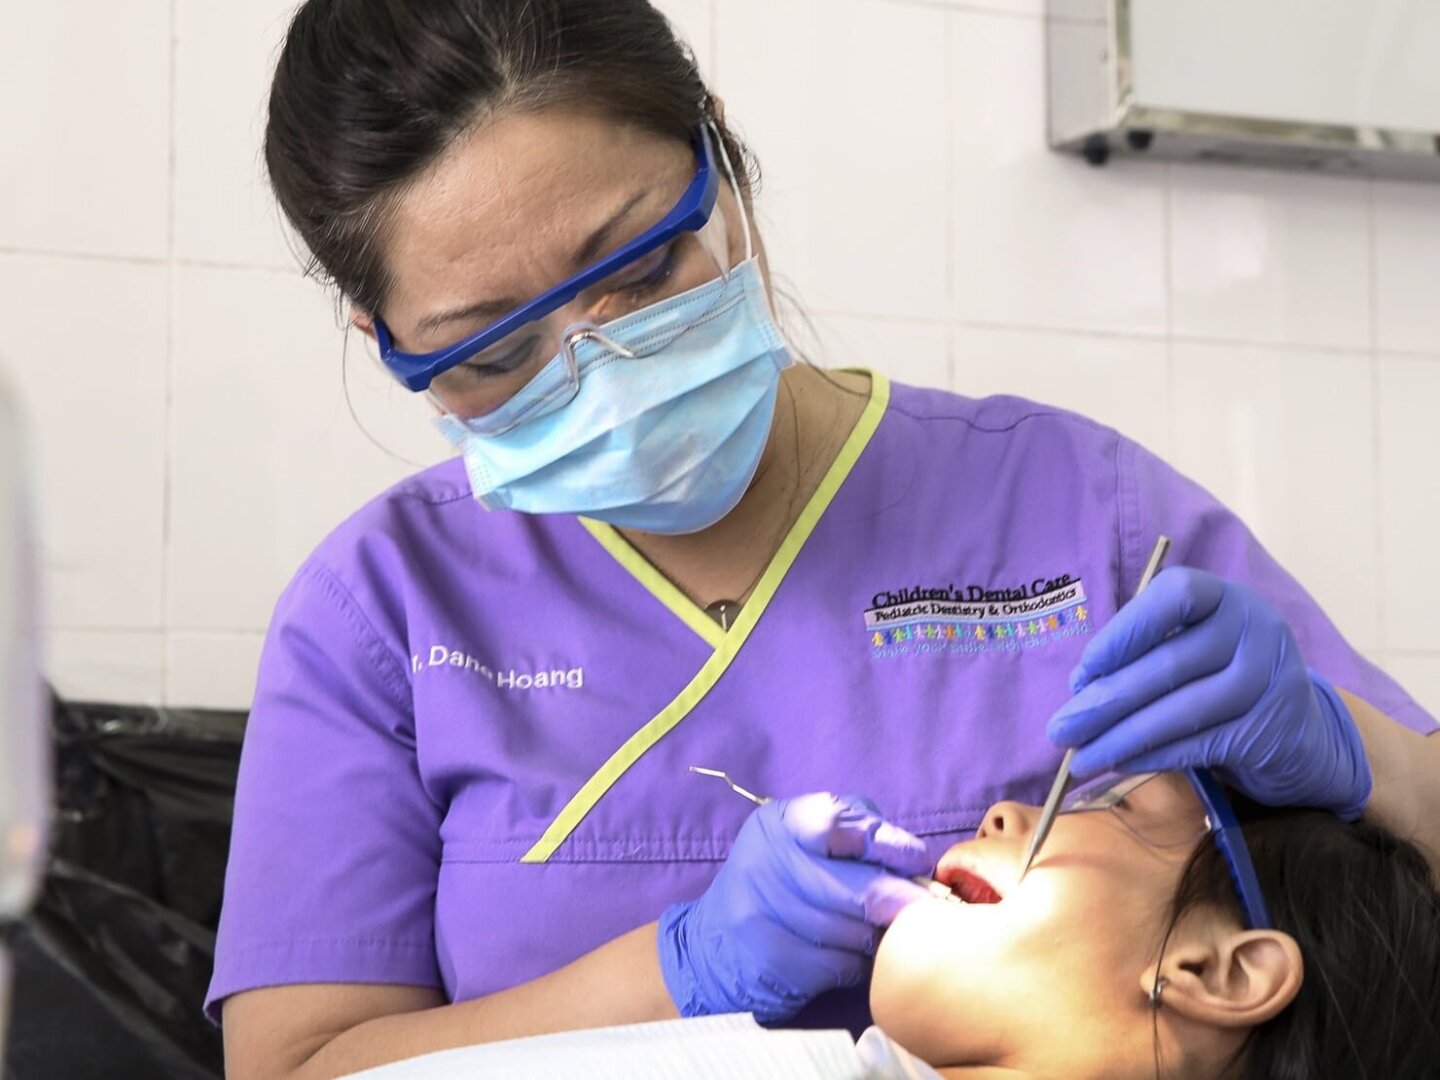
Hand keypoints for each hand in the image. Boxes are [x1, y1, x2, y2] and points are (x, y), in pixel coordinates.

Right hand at [658, 792, 931, 1022]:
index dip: (883, 841)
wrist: (712, 945)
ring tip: (878, 932)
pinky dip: (856, 965)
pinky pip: (838, 965)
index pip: (834, 823)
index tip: (916, 859)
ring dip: (875, 936)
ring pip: (850, 931)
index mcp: (778, 824)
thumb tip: (914, 860)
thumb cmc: (780, 883)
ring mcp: (759, 913)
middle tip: (921, 908)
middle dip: (895, 900)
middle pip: (850, 887)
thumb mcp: (804, 841)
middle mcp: (762, 862)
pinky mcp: (768, 961)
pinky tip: (853, 958)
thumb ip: (856, 834)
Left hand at [1048, 568, 1371, 819]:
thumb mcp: (1192, 650)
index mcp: (1225, 597)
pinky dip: (1154, 755)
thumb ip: (1145, 655)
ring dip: (1121, 737)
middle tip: (1060, 729)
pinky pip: (1200, 744)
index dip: (1125, 630)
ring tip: (1079, 757)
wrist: (1301, 735)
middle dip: (1106, 700)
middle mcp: (1255, 629)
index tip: (1086, 668)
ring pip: (1182, 709)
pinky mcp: (1272, 729)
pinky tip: (1120, 762)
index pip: (1174, 595)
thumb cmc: (1224, 680)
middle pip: (1169, 662)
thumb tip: (1081, 688)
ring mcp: (1270, 679)